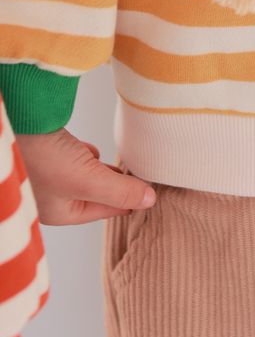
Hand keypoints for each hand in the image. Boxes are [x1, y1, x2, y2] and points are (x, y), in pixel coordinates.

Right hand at [15, 128, 155, 224]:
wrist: (23, 123)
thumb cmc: (46, 158)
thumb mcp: (89, 180)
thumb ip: (121, 191)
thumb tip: (150, 200)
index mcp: (60, 213)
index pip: (103, 212)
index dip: (127, 202)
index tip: (149, 194)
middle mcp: (54, 198)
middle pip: (97, 194)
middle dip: (115, 184)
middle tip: (140, 176)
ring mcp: (52, 176)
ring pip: (89, 176)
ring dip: (103, 169)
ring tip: (121, 163)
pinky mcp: (52, 156)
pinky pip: (78, 160)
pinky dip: (88, 155)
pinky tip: (91, 150)